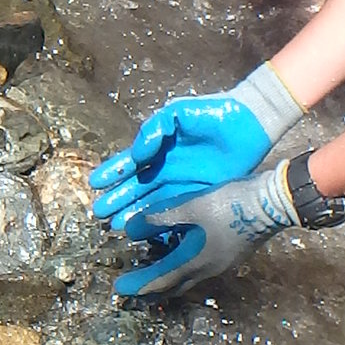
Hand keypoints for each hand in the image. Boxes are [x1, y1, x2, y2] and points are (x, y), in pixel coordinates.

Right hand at [91, 62, 302, 231]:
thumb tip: (137, 153)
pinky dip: (163, 221)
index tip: (95, 184)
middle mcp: (165, 169)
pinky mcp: (201, 195)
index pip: (130, 163)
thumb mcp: (178, 114)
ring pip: (152, 202)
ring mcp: (182, 184)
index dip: (113, 173)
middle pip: (136, 187)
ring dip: (134, 213)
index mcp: (158, 148)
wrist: (249, 122)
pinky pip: (178, 211)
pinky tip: (151, 231)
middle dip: (117, 200)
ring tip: (117, 226)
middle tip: (100, 214)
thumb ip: (154, 129)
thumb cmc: (211, 113)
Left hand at [116, 157, 344, 299]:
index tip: (118, 289)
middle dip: (151, 289)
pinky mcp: (232, 255)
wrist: (274, 203)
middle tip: (134, 289)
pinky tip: (183, 255)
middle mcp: (207, 269)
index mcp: (194, 261)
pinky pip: (201, 269)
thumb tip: (129, 229)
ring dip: (169, 279)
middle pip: (173, 287)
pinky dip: (184, 268)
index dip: (137, 284)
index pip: (159, 281)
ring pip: (188, 279)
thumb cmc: (230, 203)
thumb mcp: (190, 206)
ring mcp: (222, 264)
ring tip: (154, 272)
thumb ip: (159, 218)